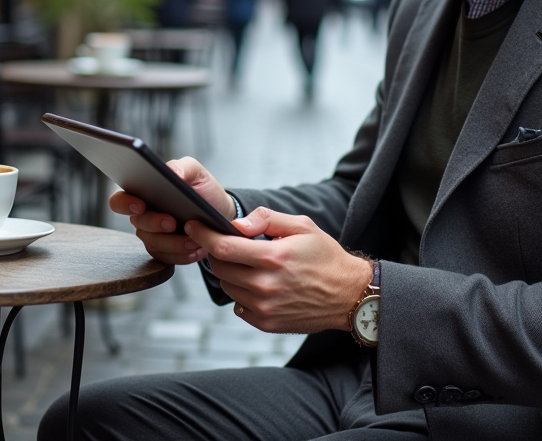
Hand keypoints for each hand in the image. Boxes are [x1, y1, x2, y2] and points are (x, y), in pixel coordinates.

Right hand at [107, 157, 232, 265]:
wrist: (220, 213)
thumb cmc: (203, 190)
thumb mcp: (196, 173)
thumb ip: (183, 167)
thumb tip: (173, 174)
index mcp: (144, 193)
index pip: (119, 200)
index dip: (124, 203)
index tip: (140, 204)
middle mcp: (143, 216)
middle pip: (138, 223)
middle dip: (155, 223)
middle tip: (172, 222)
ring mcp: (152, 235)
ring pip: (153, 243)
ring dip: (174, 243)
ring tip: (194, 240)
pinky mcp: (164, 251)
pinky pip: (166, 258)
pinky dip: (182, 255)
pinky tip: (196, 249)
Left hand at [185, 207, 372, 334]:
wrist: (349, 295)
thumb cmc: (325, 257)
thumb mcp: (302, 226)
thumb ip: (267, 218)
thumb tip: (238, 224)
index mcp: (272, 257)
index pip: (223, 247)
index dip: (202, 235)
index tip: (192, 226)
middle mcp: (265, 284)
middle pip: (219, 267)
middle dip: (217, 252)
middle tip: (229, 245)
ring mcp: (265, 307)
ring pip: (227, 286)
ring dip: (230, 273)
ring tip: (251, 265)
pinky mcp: (266, 323)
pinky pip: (238, 306)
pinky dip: (242, 294)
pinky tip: (260, 285)